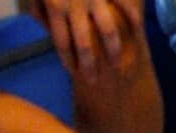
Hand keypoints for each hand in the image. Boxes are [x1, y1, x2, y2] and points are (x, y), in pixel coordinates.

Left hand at [28, 0, 142, 78]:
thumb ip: (40, 3)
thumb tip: (39, 17)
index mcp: (55, 5)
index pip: (62, 43)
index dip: (69, 61)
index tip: (74, 73)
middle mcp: (75, 6)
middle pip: (85, 46)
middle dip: (90, 67)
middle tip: (95, 82)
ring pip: (108, 34)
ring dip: (114, 53)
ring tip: (120, 66)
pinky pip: (126, 9)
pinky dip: (132, 22)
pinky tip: (136, 32)